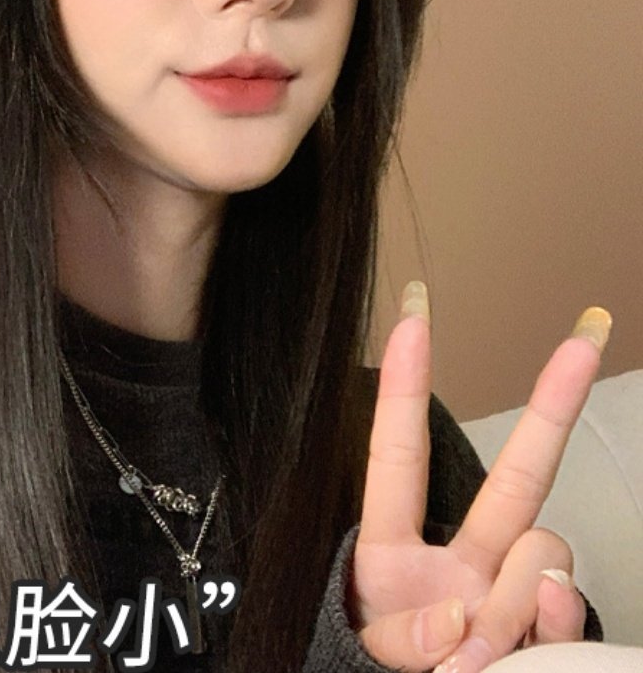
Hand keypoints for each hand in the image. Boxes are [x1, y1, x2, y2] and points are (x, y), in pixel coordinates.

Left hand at [352, 282, 610, 672]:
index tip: (412, 313)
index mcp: (393, 552)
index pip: (398, 455)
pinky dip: (543, 634)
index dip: (404, 385)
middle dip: (553, 406)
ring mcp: (512, 598)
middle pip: (517, 477)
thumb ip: (405, 637)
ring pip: (541, 557)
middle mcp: (461, 563)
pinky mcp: (548, 634)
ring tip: (474, 658)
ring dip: (509, 609)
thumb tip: (462, 617)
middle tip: (588, 333)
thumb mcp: (363, 654)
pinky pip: (565, 612)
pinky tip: (521, 657)